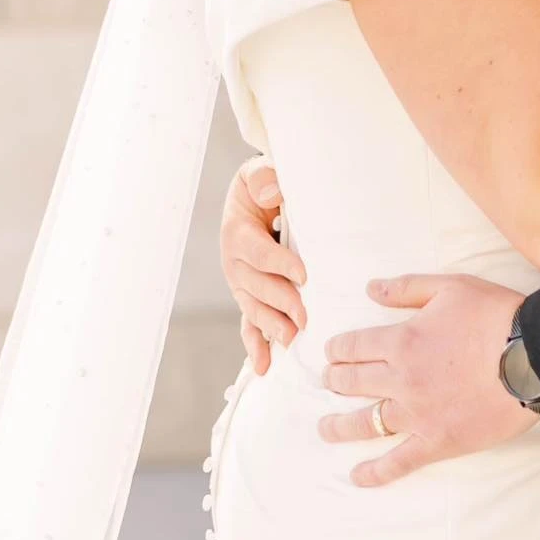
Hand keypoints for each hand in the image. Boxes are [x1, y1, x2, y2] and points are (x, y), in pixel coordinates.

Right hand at [220, 157, 305, 374]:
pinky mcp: (248, 296)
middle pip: (256, 286)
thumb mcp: (261, 173)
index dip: (280, 263)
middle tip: (305, 316)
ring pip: (253, 308)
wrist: (255, 195)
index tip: (304, 275)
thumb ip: (265, 178)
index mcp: (237, 231)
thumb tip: (272, 193)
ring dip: (271, 326)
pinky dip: (254, 345)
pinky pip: (248, 323)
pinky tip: (263, 366)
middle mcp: (234, 262)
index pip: (258, 251)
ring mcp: (240, 283)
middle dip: (281, 302)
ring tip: (291, 339)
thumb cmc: (264, 184)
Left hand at [319, 274, 534, 487]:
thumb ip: (407, 288)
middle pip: (354, 383)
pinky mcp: (437, 441)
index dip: (338, 349)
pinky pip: (398, 462)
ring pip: (366, 423)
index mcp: (402, 341)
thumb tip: (370, 289)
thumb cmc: (494, 316)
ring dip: (339, 426)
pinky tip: (357, 475)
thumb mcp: (451, 287)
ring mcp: (417, 414)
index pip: (354, 347)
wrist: (532, 356)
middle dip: (335, 380)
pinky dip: (375, 472)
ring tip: (324, 428)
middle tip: (329, 381)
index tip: (331, 352)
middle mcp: (401, 380)